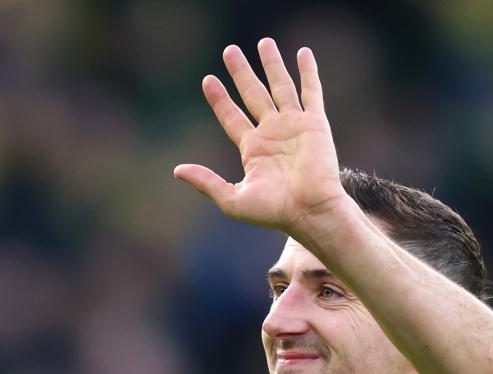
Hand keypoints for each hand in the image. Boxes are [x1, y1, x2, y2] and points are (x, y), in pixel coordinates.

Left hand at [174, 39, 350, 238]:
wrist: (310, 211)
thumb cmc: (274, 212)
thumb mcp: (232, 199)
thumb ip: (206, 182)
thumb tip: (177, 170)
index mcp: (253, 150)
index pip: (232, 117)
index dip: (219, 99)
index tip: (208, 80)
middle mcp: (273, 134)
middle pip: (253, 94)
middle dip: (241, 73)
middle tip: (229, 50)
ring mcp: (294, 126)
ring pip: (280, 87)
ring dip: (272, 64)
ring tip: (263, 42)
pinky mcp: (315, 123)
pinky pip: (311, 92)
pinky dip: (308, 72)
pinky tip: (303, 53)